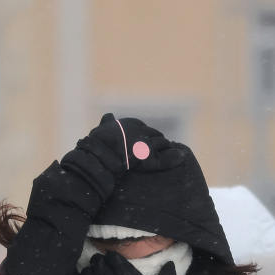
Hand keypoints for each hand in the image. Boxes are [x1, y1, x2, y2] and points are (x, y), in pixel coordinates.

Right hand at [61, 113, 179, 196]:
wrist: (94, 159)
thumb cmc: (95, 146)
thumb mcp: (100, 131)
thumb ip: (106, 123)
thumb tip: (108, 115)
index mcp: (129, 123)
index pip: (144, 129)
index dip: (146, 138)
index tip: (146, 146)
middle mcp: (139, 129)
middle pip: (155, 136)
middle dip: (158, 144)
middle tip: (161, 153)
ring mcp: (144, 142)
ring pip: (161, 145)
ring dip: (166, 150)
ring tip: (169, 156)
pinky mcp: (148, 157)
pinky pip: (163, 158)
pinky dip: (173, 158)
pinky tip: (180, 157)